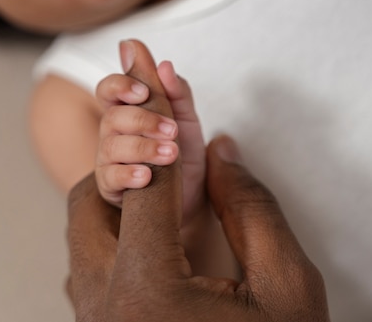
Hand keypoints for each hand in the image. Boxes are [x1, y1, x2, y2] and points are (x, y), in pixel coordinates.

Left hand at [68, 135, 329, 321]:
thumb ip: (253, 209)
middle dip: (125, 156)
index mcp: (149, 292)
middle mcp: (104, 305)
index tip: (152, 73)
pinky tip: (157, 220)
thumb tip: (222, 151)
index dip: (157, 120)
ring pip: (85, 229)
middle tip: (161, 134)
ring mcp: (94, 320)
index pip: (148, 180)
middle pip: (92, 198)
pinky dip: (118, 226)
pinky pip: (92, 259)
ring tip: (164, 177)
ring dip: (119, 191)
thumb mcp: (287, 287)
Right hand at [95, 40, 205, 220]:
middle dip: (143, 120)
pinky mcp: (111, 186)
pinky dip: (129, 174)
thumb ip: (177, 91)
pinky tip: (147, 175)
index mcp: (127, 109)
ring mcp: (108, 159)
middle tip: (172, 130)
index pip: (109, 89)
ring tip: (171, 154)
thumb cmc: (183, 152)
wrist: (192, 195)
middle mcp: (112, 132)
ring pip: (112, 146)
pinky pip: (111, 177)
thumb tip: (164, 64)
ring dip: (143, 148)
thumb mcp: (187, 119)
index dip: (120, 85)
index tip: (144, 92)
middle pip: (112, 116)